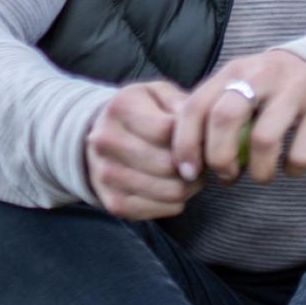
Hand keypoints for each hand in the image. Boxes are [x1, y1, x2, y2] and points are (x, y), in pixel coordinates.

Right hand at [84, 80, 192, 219]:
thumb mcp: (159, 94)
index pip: (168, 130)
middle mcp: (106, 141)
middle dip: (195, 164)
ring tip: (190, 173)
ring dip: (189, 185)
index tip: (203, 138)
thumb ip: (181, 103)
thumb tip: (201, 124)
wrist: (102, 136)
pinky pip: (162, 210)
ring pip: (171, 190)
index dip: (194, 137)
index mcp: (120, 108)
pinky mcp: (114, 202)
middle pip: (169, 164)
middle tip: (202, 161)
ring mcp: (106, 174)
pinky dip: (176, 202)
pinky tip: (173, 186)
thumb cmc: (141, 112)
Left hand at [173, 49, 305, 186]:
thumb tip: (185, 158)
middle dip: (218, 157)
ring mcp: (296, 89)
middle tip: (225, 175)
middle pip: (224, 119)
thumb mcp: (240, 85)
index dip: (185, 143)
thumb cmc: (272, 88)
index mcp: (235, 71)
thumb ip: (212, 110)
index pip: (196, 106)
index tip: (187, 171)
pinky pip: (300, 153)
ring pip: (263, 140)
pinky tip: (290, 166)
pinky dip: (292, 169)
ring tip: (260, 175)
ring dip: (257, 171)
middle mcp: (263, 75)